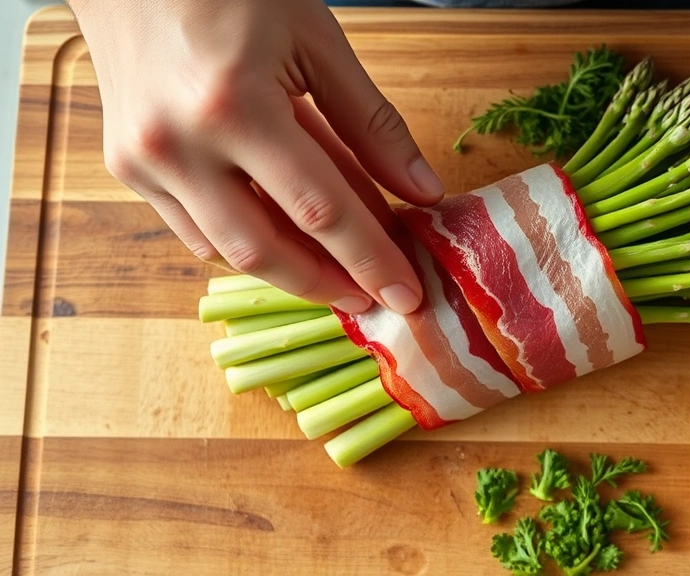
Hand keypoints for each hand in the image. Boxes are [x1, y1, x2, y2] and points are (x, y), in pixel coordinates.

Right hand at [68, 0, 444, 313]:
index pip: (319, 210)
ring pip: (228, 250)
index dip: (369, 259)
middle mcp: (177, 144)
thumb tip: (422, 191)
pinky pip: (196, 229)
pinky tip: (288, 241)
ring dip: (290, 270)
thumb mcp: (317, 43)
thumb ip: (372, 124)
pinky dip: (248, 242)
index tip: (406, 294)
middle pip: (266, 249)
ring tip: (341, 274)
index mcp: (233, 105)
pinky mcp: (128, 168)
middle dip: (328, 283)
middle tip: (374, 297)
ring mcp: (144, 161)